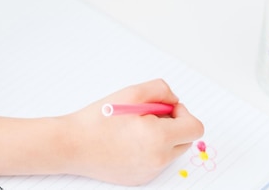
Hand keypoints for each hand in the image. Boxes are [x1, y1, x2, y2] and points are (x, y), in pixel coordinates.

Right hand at [61, 79, 203, 185]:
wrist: (74, 144)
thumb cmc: (99, 119)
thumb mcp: (131, 92)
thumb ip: (160, 90)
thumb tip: (174, 99)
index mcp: (159, 138)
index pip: (195, 127)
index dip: (183, 112)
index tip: (165, 107)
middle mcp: (159, 160)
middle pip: (185, 140)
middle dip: (172, 124)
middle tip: (147, 113)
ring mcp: (150, 172)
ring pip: (171, 151)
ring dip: (161, 136)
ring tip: (134, 126)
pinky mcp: (141, 179)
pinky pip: (156, 161)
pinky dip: (149, 149)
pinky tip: (128, 140)